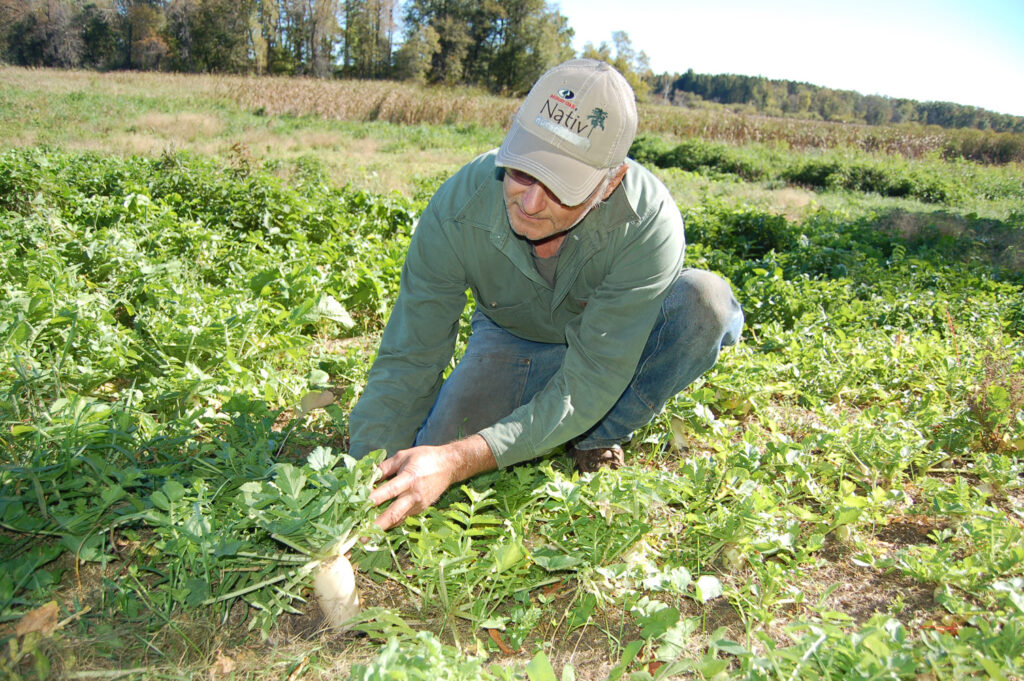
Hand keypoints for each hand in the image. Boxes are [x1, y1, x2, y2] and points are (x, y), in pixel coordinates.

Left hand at [369, 434, 496, 529]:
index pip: (389, 491)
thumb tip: (368, 476)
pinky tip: (380, 527)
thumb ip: (385, 467)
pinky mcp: (421, 509)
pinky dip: (391, 522)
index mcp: (409, 478)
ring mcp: (419, 505)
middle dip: (377, 526)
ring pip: (398, 519)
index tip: (359, 506)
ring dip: (382, 528)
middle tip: (363, 537)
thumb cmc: (425, 457)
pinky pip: (403, 517)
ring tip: (367, 536)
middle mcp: (414, 495)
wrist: (450, 465)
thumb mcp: (403, 456)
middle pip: (393, 513)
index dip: (374, 499)